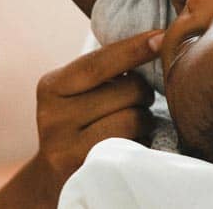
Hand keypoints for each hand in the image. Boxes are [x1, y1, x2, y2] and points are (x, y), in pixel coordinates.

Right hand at [28, 30, 160, 201]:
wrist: (56, 177)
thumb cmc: (81, 122)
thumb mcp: (78, 93)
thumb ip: (103, 70)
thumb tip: (155, 38)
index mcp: (51, 87)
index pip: (97, 63)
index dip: (133, 49)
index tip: (161, 36)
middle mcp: (52, 117)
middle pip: (125, 91)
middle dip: (142, 91)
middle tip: (139, 99)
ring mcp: (66, 148)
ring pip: (133, 119)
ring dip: (145, 119)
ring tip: (134, 123)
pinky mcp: (86, 171)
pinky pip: (132, 146)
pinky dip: (141, 141)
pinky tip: (131, 143)